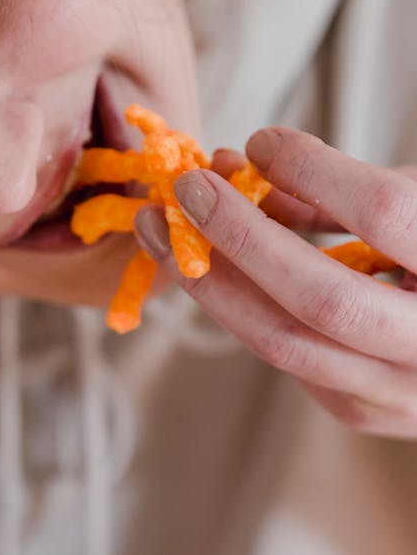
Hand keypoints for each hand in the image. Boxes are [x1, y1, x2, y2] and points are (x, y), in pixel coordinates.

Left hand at [134, 127, 416, 437]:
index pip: (386, 215)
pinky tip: (206, 268)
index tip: (261, 142)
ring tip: (162, 229)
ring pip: (284, 343)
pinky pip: (287, 357)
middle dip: (240, 237)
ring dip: (210, 281)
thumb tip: (243, 168)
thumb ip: (343, 190)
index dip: (315, 172)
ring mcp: (403, 394)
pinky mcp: (366, 412)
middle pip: (321, 298)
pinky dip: (240, 307)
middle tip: (187, 188)